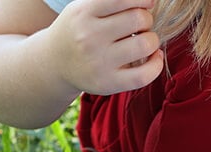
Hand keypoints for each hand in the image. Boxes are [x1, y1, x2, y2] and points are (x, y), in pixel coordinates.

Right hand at [46, 0, 163, 95]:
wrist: (54, 62)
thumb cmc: (79, 30)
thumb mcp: (85, 7)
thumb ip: (113, 1)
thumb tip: (150, 0)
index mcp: (83, 12)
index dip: (142, 0)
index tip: (146, 3)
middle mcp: (89, 37)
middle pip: (139, 18)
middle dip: (146, 19)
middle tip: (139, 25)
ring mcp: (98, 62)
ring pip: (145, 44)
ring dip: (152, 40)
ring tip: (143, 40)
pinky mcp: (107, 83)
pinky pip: (145, 74)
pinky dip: (156, 63)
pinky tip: (153, 56)